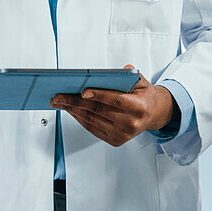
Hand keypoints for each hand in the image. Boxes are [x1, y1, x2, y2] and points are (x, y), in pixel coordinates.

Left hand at [49, 65, 175, 147]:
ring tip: (59, 102)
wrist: (153, 114)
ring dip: (73, 110)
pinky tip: (71, 110)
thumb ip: (131, 75)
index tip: (83, 91)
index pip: (115, 100)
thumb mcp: (141, 81)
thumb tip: (121, 70)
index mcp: (138, 107)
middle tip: (58, 96)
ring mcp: (122, 134)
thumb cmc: (144, 96)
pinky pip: (92, 128)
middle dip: (75, 102)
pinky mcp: (115, 140)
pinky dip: (79, 118)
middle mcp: (130, 123)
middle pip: (98, 111)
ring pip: (92, 120)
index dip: (99, 95)